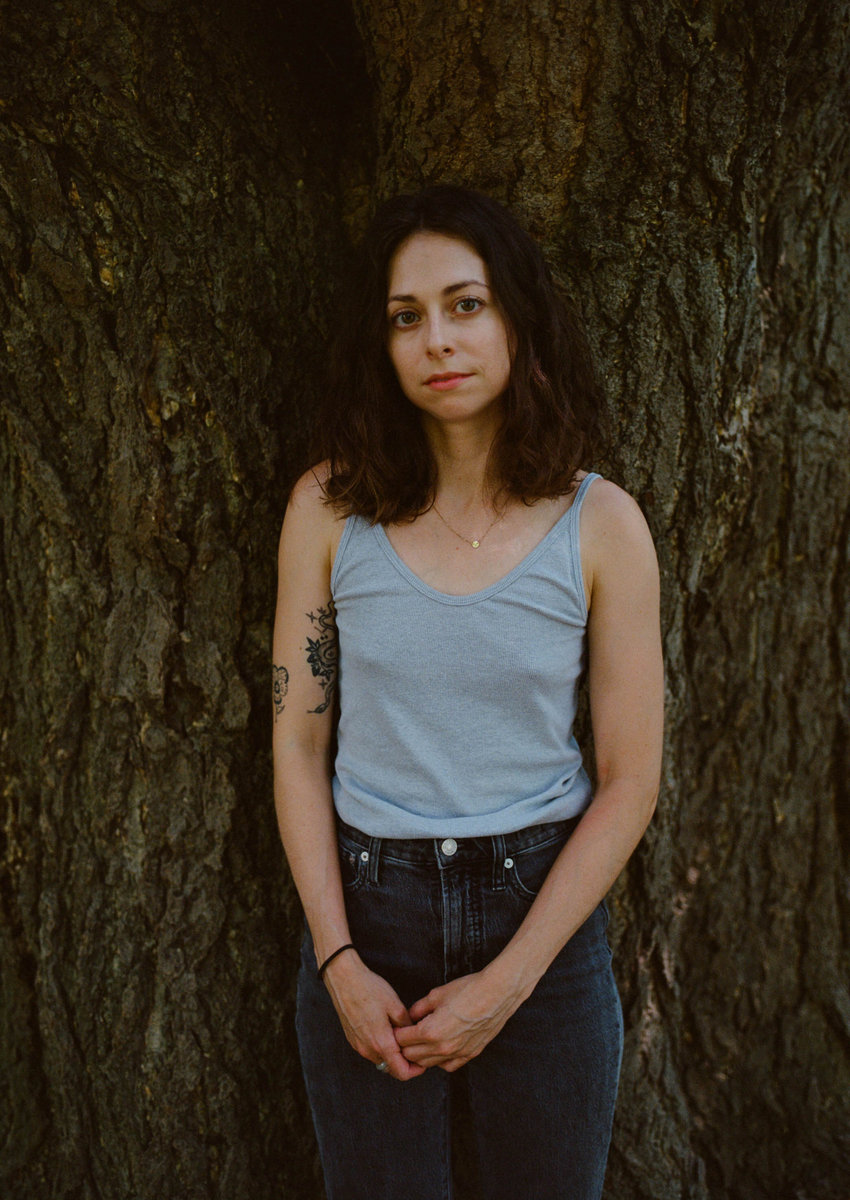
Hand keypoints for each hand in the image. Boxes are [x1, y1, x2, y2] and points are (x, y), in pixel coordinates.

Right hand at [322, 952, 425, 1081]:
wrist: (344, 979)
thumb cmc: (370, 989)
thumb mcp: (395, 1005)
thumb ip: (407, 1026)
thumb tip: (414, 1036)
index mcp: (381, 1043)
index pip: (401, 1073)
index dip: (415, 1070)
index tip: (423, 1060)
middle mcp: (368, 1049)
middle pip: (391, 1068)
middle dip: (405, 1062)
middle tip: (415, 1045)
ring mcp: (358, 1045)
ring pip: (381, 1059)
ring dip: (392, 1054)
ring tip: (401, 1035)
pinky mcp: (352, 1039)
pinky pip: (370, 1050)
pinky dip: (381, 1047)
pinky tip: (386, 1029)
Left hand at [395, 971, 520, 1072]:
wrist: (496, 994)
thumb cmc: (467, 990)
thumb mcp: (437, 994)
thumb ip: (419, 1008)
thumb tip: (410, 1016)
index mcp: (430, 1032)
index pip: (402, 1041)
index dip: (397, 1033)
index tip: (397, 1028)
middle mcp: (442, 1048)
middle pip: (412, 1056)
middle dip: (405, 1046)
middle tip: (406, 1035)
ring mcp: (457, 1054)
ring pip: (428, 1064)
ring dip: (421, 1054)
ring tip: (422, 1040)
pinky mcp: (469, 1055)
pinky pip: (448, 1066)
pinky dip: (440, 1060)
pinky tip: (440, 1047)